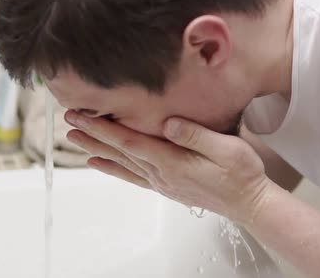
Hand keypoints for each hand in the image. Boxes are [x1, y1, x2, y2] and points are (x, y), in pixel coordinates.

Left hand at [64, 110, 272, 223]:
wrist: (249, 202)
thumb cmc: (241, 174)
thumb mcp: (227, 149)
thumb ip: (196, 135)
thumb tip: (167, 123)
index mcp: (172, 161)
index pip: (129, 140)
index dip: (102, 128)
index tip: (81, 116)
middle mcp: (161, 173)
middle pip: (120, 151)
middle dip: (93, 135)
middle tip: (70, 122)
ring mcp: (162, 181)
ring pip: (122, 163)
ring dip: (97, 150)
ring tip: (77, 140)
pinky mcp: (167, 185)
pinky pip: (132, 176)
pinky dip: (113, 169)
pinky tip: (100, 164)